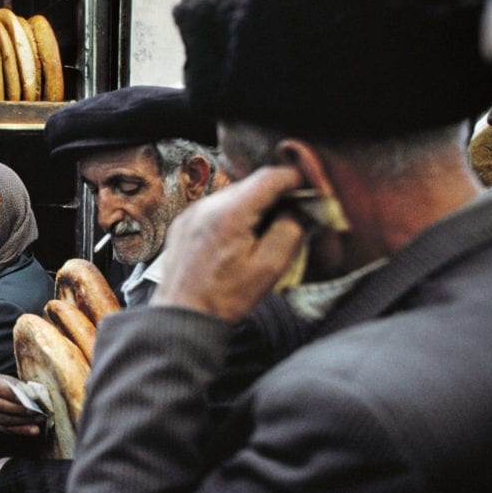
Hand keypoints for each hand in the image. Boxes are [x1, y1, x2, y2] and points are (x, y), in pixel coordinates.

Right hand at [0, 373, 44, 436]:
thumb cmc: (7, 385)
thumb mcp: (12, 380)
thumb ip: (20, 386)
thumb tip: (35, 395)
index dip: (14, 394)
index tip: (32, 398)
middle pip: (0, 405)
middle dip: (21, 409)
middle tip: (38, 411)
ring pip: (4, 419)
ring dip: (24, 421)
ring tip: (39, 419)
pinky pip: (6, 429)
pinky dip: (22, 430)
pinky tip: (34, 430)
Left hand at [153, 166, 305, 322]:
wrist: (183, 316)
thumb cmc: (226, 297)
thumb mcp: (269, 267)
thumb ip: (290, 230)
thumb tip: (298, 209)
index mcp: (229, 213)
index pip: (269, 176)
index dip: (294, 178)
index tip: (308, 187)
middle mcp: (206, 205)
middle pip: (250, 184)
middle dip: (274, 196)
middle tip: (292, 215)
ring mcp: (191, 212)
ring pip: (233, 196)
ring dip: (252, 207)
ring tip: (262, 234)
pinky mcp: (183, 223)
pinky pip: (215, 209)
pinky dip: (232, 216)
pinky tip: (237, 240)